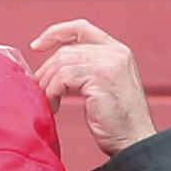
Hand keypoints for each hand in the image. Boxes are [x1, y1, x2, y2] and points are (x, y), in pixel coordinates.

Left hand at [30, 19, 157, 154]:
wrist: (134, 142)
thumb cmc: (119, 123)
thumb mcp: (105, 86)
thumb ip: (87, 69)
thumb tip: (51, 67)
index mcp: (118, 51)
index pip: (81, 28)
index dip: (56, 33)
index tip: (36, 45)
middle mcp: (115, 53)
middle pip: (66, 50)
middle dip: (46, 70)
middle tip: (39, 90)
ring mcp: (109, 64)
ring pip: (62, 63)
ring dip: (48, 84)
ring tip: (49, 101)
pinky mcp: (100, 78)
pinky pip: (63, 78)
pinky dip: (52, 92)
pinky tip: (55, 106)